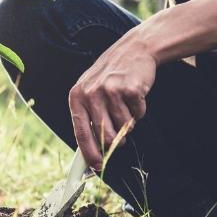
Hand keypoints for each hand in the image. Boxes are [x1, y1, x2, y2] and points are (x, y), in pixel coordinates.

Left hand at [69, 36, 156, 169]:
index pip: (81, 132)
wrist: (133, 50)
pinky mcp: (130, 88)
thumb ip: (89, 118)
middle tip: (122, 135)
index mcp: (77, 97)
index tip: (98, 166)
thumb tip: (92, 151)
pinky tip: (135, 95)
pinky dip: (140, 110)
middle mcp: (90, 94)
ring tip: (126, 104)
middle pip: (106, 135)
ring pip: (124, 126)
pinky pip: (138, 114)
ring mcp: (110, 90)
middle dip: (116, 141)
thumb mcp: (91, 92)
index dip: (90, 153)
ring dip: (129, 121)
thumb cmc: (110, 77)